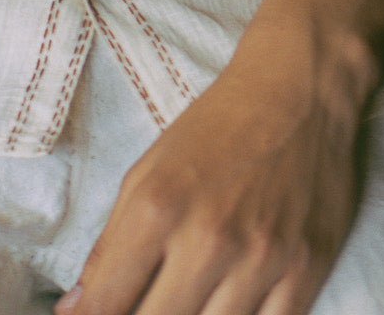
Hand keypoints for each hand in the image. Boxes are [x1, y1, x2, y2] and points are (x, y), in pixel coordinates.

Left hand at [55, 28, 367, 314]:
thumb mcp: (148, 171)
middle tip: (141, 304)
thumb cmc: (216, 128)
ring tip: (183, 303)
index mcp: (157, 207)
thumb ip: (111, 244)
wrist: (299, 90)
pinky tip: (224, 309)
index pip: (108, 301)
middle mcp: (208, 238)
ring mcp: (261, 259)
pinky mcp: (306, 271)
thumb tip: (77, 306)